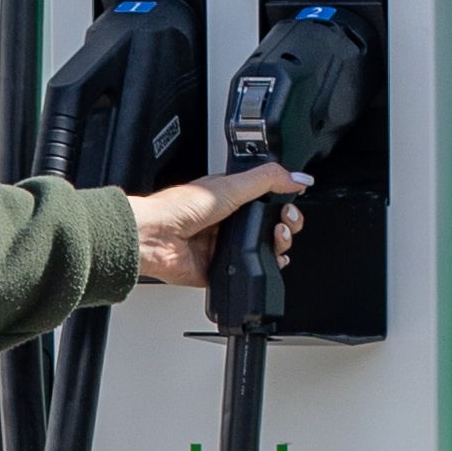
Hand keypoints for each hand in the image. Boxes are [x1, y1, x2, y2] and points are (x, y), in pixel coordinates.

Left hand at [128, 164, 303, 286]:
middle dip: (285, 226)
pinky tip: (264, 263)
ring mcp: (222, 246)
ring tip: (277, 240)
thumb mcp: (230, 185)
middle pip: (269, 227)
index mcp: (229, 197)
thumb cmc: (177, 208)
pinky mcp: (216, 269)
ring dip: (277, 247)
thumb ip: (267, 180)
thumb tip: (298, 177)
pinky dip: (258, 270)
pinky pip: (244, 273)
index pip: (267, 200)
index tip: (292, 204)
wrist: (154, 237)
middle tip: (285, 224)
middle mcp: (226, 222)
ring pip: (262, 250)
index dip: (285, 203)